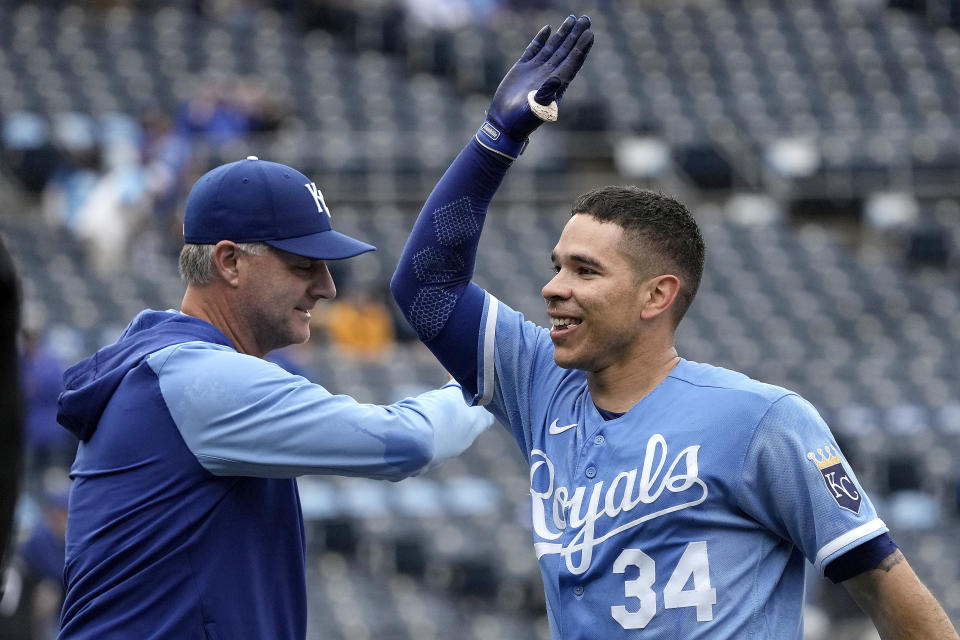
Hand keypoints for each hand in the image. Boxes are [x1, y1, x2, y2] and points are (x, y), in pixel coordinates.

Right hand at [487, 15, 593, 142]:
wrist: (504, 125)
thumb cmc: (522, 121)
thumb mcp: (536, 110)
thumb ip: (546, 94)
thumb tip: (558, 78)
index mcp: (556, 85)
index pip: (572, 62)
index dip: (582, 48)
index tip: (590, 34)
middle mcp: (549, 75)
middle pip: (567, 51)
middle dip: (577, 35)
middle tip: (586, 19)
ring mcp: (536, 70)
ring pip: (553, 47)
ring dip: (563, 34)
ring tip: (573, 19)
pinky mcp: (522, 69)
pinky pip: (534, 49)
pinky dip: (541, 39)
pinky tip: (548, 29)